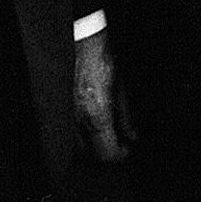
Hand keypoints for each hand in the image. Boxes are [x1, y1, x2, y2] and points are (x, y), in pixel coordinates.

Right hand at [75, 27, 130, 162]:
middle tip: (122, 147)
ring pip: (82, 149)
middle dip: (109, 155)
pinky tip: (100, 130)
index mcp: (98, 115)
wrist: (86, 45)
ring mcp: (72, 116)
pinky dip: (88, 140)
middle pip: (93, 156)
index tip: (130, 149)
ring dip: (98, 149)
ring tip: (112, 139)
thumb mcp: (123, 92)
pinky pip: (76, 136)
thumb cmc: (106, 64)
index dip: (121, 155)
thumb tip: (132, 137)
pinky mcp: (68, 110)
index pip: (108, 153)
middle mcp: (82, 120)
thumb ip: (127, 119)